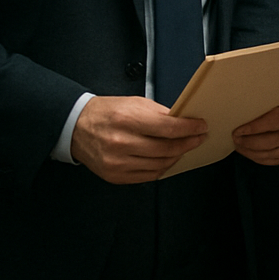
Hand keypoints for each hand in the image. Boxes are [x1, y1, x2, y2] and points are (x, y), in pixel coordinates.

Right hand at [71, 95, 206, 183]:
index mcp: (127, 120)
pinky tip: (168, 159)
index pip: (169, 128)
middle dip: (188, 143)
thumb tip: (184, 122)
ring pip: (159, 164)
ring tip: (185, 148)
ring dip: (177, 156)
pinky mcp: (114, 176)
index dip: (190, 129)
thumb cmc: (107, 112)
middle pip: (166, 149)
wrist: (76, 127)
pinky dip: (162, 168)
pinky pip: (147, 176)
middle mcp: (121, 143)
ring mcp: (117, 162)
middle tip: (198, 138)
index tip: (202, 127)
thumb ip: (160, 114)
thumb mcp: (135, 103)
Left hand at [232, 86, 278, 165]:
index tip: (240, 129)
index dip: (258, 126)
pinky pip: (278, 158)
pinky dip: (260, 158)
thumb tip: (237, 85)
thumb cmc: (273, 86)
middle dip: (254, 141)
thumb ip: (261, 84)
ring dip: (254, 151)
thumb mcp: (272, 81)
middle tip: (236, 137)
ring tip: (238, 144)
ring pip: (278, 151)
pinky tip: (247, 151)